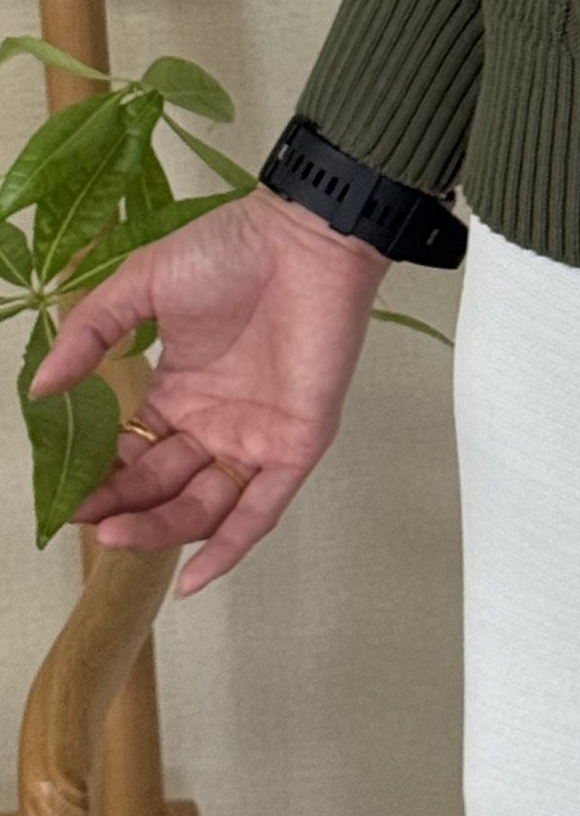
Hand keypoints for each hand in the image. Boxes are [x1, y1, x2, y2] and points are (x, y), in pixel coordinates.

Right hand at [26, 181, 390, 595]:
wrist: (304, 236)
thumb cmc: (229, 251)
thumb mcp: (142, 285)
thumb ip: (91, 336)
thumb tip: (40, 390)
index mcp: (182, 390)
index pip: (135, 453)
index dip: (103, 479)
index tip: (66, 496)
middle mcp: (217, 421)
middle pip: (164, 487)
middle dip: (123, 509)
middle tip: (87, 520)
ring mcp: (257, 434)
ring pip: (205, 505)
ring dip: (161, 529)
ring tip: (116, 534)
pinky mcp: (297, 441)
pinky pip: (263, 508)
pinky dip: (231, 546)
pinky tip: (193, 579)